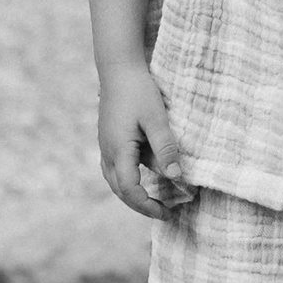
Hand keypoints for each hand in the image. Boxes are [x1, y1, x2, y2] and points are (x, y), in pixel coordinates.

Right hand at [98, 70, 192, 220]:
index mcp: (118, 150)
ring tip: (155, 201)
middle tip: (164, 213)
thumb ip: (165, 148)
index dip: (147, 205)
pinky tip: (145, 178)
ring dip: (133, 195)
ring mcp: (105, 146)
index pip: (129, 189)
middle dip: (141, 205)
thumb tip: (177, 177)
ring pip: (115, 181)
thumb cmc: (139, 90)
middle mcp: (107, 152)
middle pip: (119, 190)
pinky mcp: (108, 140)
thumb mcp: (157, 118)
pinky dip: (129, 181)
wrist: (118, 68)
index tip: (166, 213)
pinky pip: (115, 169)